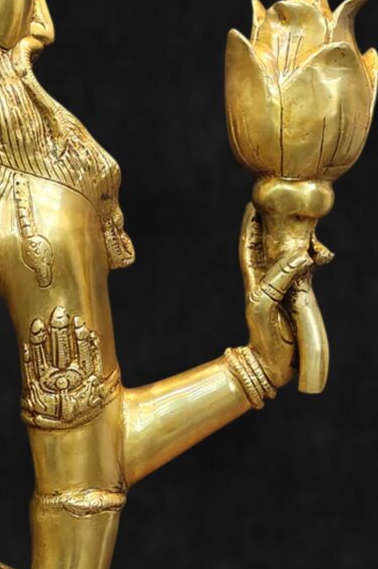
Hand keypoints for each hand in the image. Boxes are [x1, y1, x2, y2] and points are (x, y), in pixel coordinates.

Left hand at [239, 203, 315, 386]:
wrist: (272, 365)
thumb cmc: (264, 337)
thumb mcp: (266, 304)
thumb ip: (279, 279)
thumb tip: (299, 255)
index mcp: (253, 278)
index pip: (250, 244)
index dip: (251, 224)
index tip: (253, 203)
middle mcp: (267, 278)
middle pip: (270, 244)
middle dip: (274, 224)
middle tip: (281, 204)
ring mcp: (283, 286)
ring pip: (288, 255)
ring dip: (295, 240)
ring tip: (301, 224)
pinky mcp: (297, 296)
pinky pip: (302, 271)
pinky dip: (309, 259)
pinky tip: (319, 254)